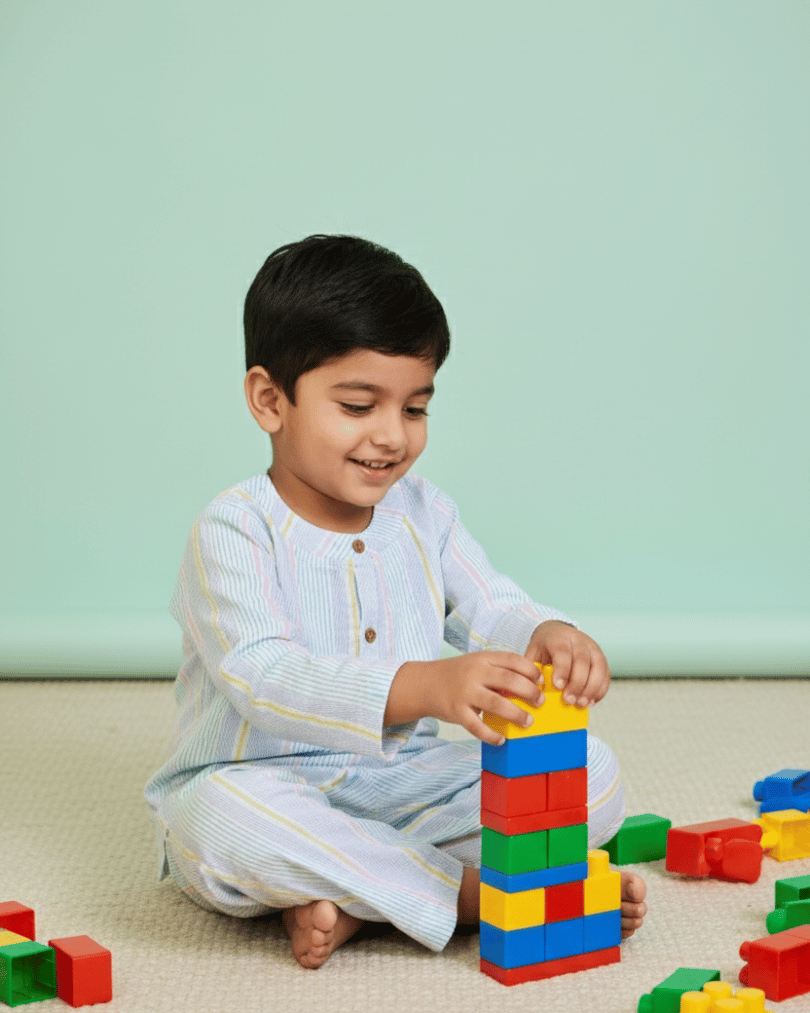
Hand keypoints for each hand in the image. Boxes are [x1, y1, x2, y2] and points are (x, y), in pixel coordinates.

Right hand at [390, 652, 542, 745]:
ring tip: (528, 722)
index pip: (512, 660)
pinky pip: (477, 726)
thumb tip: (530, 684)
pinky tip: (501, 739)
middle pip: (509, 680)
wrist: (425, 683)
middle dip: (529, 692)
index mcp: (483, 658)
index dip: (530, 670)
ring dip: (516, 714)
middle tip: (540, 702)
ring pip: (496, 704)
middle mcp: (474, 673)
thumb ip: (498, 670)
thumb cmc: (458, 675)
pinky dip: (491, 735)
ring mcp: (465, 692)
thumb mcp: (477, 664)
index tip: (541, 681)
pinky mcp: (456, 711)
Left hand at [525, 620, 609, 707]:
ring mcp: (592, 647)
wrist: (557, 632)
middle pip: (582, 660)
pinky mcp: (601, 657)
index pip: (563, 652)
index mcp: (559, 637)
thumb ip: (533, 669)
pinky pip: (605, 673)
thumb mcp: (533, 653)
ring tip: (582, 703)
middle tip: (569, 700)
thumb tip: (533, 688)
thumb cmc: (544, 647)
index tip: (558, 686)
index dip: (562, 669)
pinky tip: (591, 700)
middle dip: (577, 683)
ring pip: (598, 666)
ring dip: (592, 688)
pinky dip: (600, 689)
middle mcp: (578, 639)